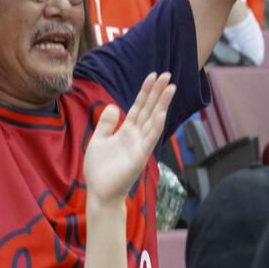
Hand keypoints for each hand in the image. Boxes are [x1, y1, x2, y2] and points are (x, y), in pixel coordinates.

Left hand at [83, 73, 174, 204]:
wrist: (99, 193)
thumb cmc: (99, 169)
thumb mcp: (98, 139)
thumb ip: (107, 123)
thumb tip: (115, 106)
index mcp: (126, 131)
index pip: (138, 107)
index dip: (146, 91)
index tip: (153, 76)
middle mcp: (136, 136)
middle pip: (149, 109)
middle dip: (158, 92)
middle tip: (167, 74)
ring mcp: (140, 146)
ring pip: (154, 120)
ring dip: (162, 104)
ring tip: (170, 87)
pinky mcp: (140, 157)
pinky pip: (150, 139)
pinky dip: (156, 126)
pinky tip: (162, 113)